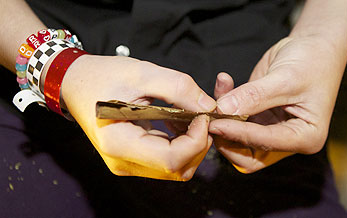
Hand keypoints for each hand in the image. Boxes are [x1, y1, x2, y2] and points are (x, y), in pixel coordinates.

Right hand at [60, 55, 215, 180]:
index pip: (171, 159)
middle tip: (203, 116)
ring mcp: (127, 163)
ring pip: (175, 168)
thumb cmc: (101, 76)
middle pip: (177, 168)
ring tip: (191, 117)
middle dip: (199, 144)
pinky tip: (179, 122)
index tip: (204, 115)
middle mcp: (122, 161)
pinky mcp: (132, 158)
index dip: (197, 140)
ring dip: (192, 145)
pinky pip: (165, 160)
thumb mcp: (141, 73)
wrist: (75, 83)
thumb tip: (209, 106)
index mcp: (119, 143)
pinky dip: (181, 144)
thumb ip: (178, 88)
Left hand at [209, 36, 346, 172]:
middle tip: (210, 117)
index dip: (238, 134)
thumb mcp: (286, 78)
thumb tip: (224, 108)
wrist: (314, 46)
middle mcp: (286, 139)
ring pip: (236, 138)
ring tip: (217, 93)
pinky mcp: (256, 117)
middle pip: (248, 153)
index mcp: (305, 137)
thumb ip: (255, 96)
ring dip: (222, 118)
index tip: (215, 123)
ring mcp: (269, 129)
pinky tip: (223, 83)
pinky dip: (225, 103)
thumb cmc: (312, 61)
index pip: (266, 143)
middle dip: (226, 137)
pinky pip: (234, 118)